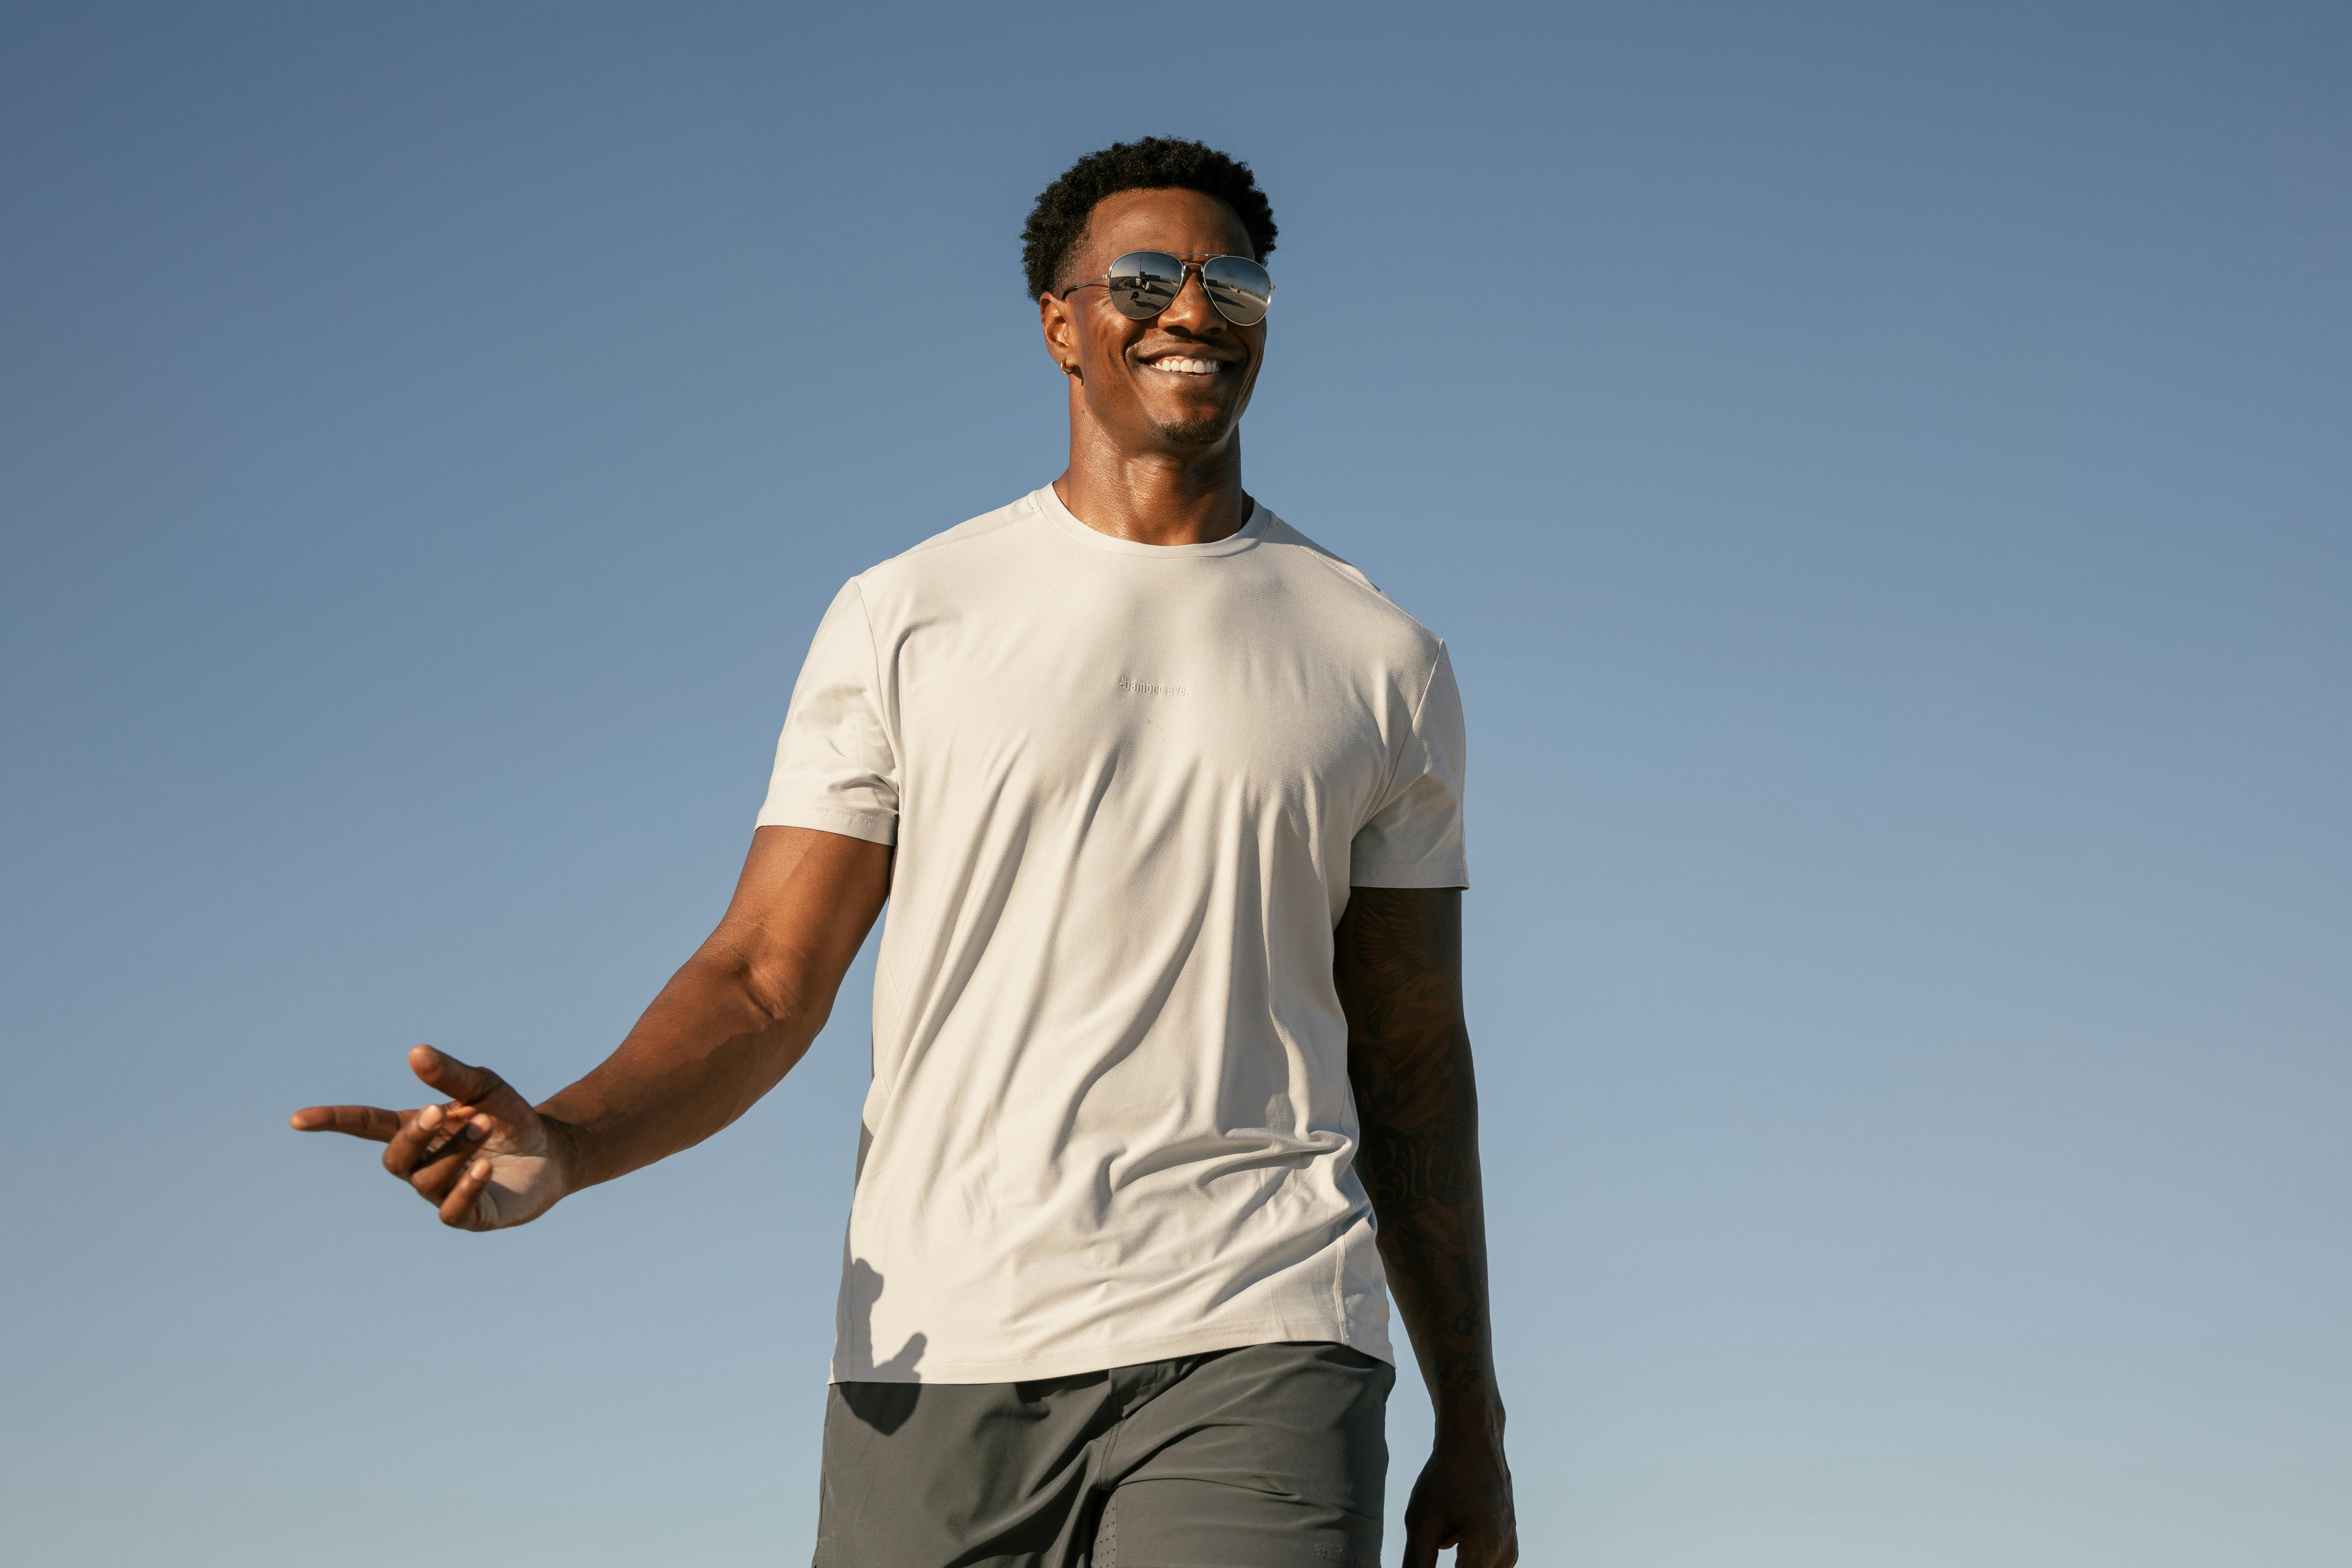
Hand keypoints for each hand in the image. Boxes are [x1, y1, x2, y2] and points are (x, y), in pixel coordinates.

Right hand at [291, 1045, 568, 1230]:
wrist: (552, 1152)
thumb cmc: (509, 1118)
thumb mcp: (485, 1088)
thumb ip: (452, 1074)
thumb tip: (416, 1053)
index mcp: (417, 1130)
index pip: (366, 1125)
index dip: (333, 1121)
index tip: (298, 1119)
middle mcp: (422, 1164)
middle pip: (394, 1157)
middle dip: (413, 1135)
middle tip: (441, 1110)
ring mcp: (442, 1192)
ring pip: (427, 1179)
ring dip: (456, 1150)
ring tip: (485, 1126)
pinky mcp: (469, 1215)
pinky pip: (452, 1210)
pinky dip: (465, 1187)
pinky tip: (485, 1167)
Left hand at [1402, 1426, 1517, 1567]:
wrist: (1475, 1442)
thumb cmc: (1447, 1477)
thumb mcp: (1422, 1522)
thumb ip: (1417, 1564)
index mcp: (1485, 1551)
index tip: (1425, 1555)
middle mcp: (1505, 1555)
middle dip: (1448, 1565)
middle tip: (1434, 1534)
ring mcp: (1510, 1550)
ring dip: (1458, 1563)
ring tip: (1445, 1526)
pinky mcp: (1509, 1543)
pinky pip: (1483, 1563)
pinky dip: (1465, 1555)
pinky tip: (1453, 1524)